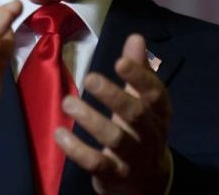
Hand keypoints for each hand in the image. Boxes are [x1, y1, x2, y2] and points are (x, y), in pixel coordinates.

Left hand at [55, 34, 171, 194]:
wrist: (147, 183)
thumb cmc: (141, 132)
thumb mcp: (144, 103)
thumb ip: (138, 71)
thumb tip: (136, 37)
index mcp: (159, 114)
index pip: (155, 94)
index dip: (139, 77)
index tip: (119, 61)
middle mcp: (150, 135)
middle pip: (136, 114)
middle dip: (113, 95)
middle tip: (90, 78)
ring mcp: (133, 158)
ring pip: (114, 138)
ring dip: (90, 120)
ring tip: (68, 102)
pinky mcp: (114, 175)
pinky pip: (95, 163)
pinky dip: (76, 149)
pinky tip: (59, 134)